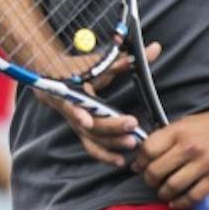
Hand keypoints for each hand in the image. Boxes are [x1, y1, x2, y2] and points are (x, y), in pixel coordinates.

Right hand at [34, 41, 161, 166]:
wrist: (53, 80)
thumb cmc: (79, 69)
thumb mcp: (100, 63)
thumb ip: (127, 60)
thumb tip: (155, 48)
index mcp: (72, 92)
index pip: (74, 105)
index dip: (79, 114)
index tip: (88, 121)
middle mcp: (73, 112)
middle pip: (90, 126)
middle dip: (111, 127)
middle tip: (132, 124)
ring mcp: (78, 125)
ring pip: (93, 140)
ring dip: (111, 144)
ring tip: (132, 144)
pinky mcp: (84, 133)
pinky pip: (93, 149)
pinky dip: (106, 156)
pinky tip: (121, 161)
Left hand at [131, 103, 208, 209]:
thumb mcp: (186, 123)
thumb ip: (166, 137)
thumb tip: (144, 154)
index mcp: (178, 132)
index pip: (148, 150)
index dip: (140, 161)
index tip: (140, 167)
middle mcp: (189, 148)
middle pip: (156, 171)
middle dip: (150, 180)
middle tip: (152, 182)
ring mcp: (204, 163)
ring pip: (173, 186)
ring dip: (164, 194)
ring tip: (164, 192)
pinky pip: (193, 196)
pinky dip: (181, 203)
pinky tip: (177, 202)